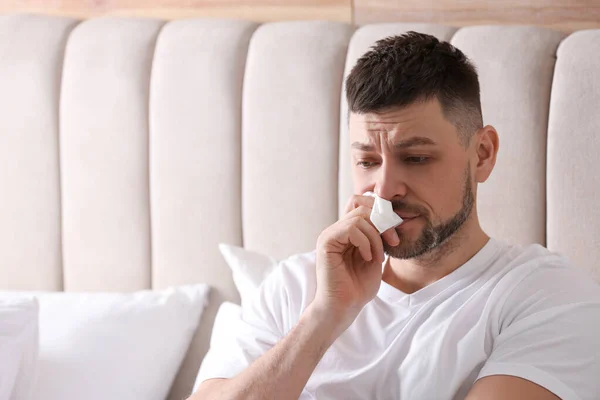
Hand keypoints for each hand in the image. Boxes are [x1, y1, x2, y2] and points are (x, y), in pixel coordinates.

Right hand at [312, 194, 399, 330]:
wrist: (344, 307)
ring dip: (376, 237)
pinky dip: (366, 242)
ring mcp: (330, 235)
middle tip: (393, 242)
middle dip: (383, 222)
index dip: (381, 212)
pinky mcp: (326, 241)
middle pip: (363, 207)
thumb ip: (379, 236)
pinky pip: (352, 228)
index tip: (394, 233)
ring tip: (377, 257)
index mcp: (346, 233)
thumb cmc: (358, 287)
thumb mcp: (375, 256)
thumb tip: (389, 217)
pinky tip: (367, 258)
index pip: (362, 205)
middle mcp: (336, 230)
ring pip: (360, 217)